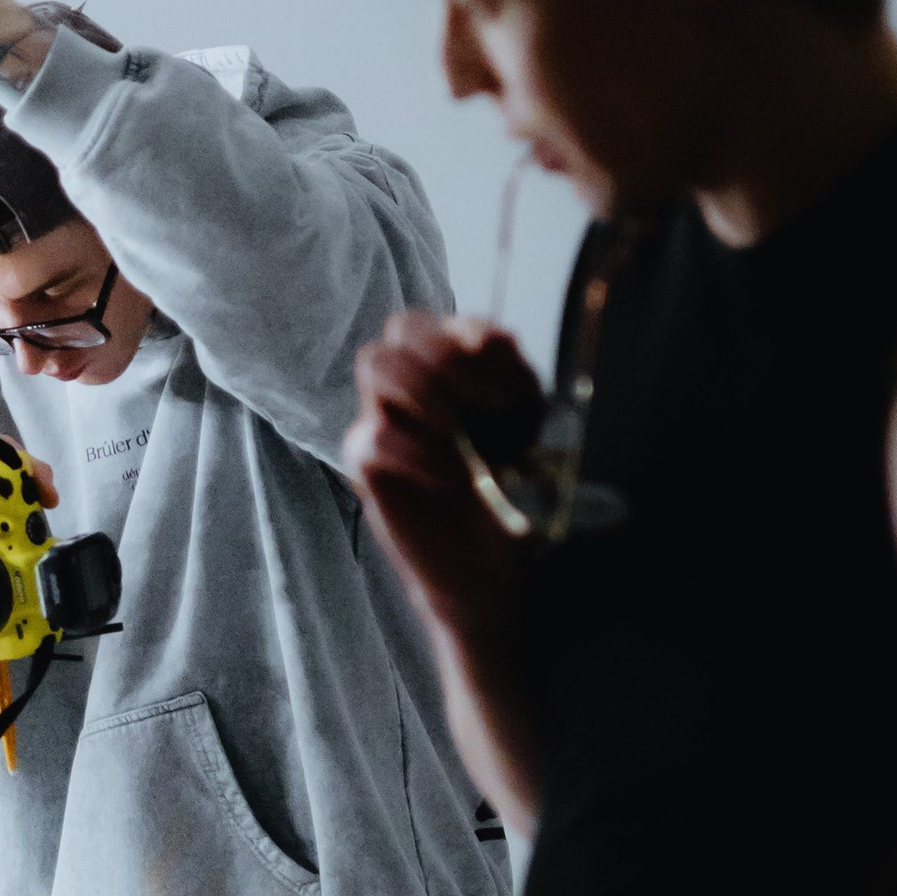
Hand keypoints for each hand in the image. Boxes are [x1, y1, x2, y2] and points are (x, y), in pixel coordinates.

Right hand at [344, 311, 546, 615]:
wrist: (492, 572)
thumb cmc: (511, 501)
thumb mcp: (529, 434)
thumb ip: (514, 385)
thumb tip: (497, 343)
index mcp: (456, 373)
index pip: (456, 323)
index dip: (485, 342)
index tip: (517, 389)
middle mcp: (414, 387)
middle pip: (405, 326)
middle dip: (449, 355)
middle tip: (484, 404)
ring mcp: (385, 420)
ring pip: (377, 363)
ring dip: (425, 388)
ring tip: (458, 431)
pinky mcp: (367, 466)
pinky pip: (373, 436)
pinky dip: (414, 450)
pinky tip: (448, 476)